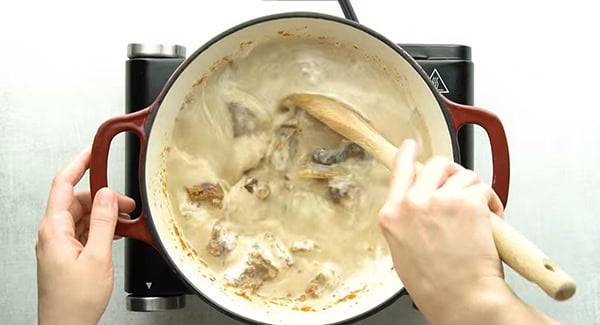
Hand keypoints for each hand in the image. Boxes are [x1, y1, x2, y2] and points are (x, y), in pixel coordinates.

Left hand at [36, 147, 134, 324]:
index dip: (78, 163)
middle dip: (103, 197)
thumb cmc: (74, 301)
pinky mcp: (67, 253)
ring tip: (125, 222)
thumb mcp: (97, 257)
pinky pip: (84, 230)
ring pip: (82, 215)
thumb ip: (102, 222)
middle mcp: (53, 233)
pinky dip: (101, 228)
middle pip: (77, 200)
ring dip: (104, 215)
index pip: (63, 184)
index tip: (93, 151)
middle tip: (127, 203)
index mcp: (54, 229)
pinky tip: (116, 233)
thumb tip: (107, 195)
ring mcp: (59, 243)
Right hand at [378, 140, 555, 324]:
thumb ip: (406, 220)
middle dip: (452, 174)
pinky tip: (491, 218)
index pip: (398, 170)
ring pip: (463, 175)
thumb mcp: (403, 251)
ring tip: (479, 213)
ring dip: (474, 190)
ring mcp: (440, 200)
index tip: (411, 145)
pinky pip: (483, 187)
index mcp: (392, 215)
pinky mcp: (467, 202)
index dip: (407, 154)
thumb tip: (419, 203)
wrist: (462, 299)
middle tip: (461, 190)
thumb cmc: (436, 286)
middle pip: (435, 165)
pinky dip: (492, 201)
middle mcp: (412, 203)